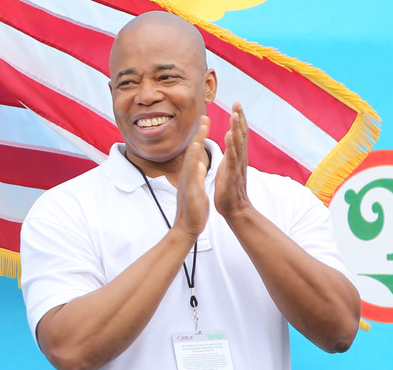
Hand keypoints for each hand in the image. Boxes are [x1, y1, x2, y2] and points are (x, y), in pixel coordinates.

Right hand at [174, 115, 210, 239]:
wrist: (186, 227)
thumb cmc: (193, 208)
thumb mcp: (195, 186)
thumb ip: (195, 174)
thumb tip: (197, 162)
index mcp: (191, 174)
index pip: (196, 151)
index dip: (201, 136)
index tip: (206, 121)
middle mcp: (187, 175)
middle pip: (192, 151)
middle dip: (199, 134)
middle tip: (205, 117)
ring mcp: (187, 184)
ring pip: (190, 161)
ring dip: (195, 145)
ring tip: (200, 132)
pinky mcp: (190, 193)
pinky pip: (192, 178)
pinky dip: (194, 166)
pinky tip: (198, 160)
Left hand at [215, 101, 250, 217]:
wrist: (234, 208)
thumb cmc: (229, 187)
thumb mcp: (230, 165)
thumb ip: (232, 152)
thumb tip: (232, 137)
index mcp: (238, 155)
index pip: (240, 133)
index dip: (239, 117)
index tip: (237, 102)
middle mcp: (240, 158)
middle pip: (242, 134)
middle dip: (240, 117)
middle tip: (238, 101)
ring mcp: (237, 166)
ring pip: (238, 144)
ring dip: (236, 128)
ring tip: (235, 114)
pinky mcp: (231, 175)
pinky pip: (232, 158)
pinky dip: (231, 146)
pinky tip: (229, 135)